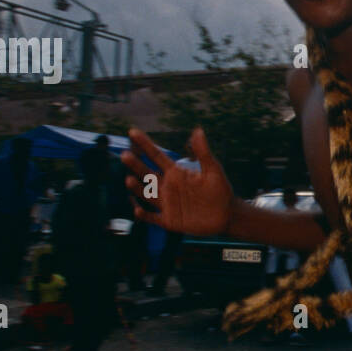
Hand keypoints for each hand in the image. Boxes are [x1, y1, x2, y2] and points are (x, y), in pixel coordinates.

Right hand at [122, 127, 239, 236]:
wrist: (226, 215)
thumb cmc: (220, 190)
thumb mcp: (213, 170)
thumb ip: (203, 152)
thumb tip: (198, 130)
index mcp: (176, 172)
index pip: (156, 156)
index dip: (145, 143)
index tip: (132, 132)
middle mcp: (167, 186)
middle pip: (147, 173)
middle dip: (135, 164)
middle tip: (125, 155)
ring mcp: (167, 203)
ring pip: (147, 194)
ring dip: (137, 188)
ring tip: (129, 179)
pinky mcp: (169, 220)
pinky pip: (153, 217)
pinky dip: (145, 215)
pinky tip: (138, 210)